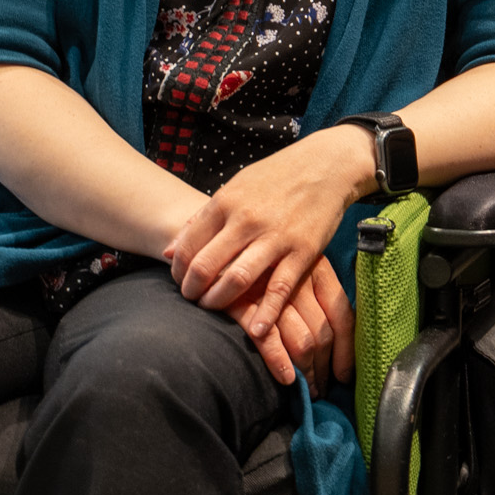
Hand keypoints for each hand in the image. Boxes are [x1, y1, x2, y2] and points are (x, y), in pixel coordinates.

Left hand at [166, 125, 369, 339]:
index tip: (180, 281)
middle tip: (192, 299)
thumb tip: (167, 251)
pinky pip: (280, 288)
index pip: (187, 246)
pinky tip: (256, 329)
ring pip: (237, 279)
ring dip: (218, 301)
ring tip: (213, 308)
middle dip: (192, 291)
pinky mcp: (303, 250)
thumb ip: (201, 219)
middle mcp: (247, 219)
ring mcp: (276, 236)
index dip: (177, 271)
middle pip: (205, 266)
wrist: (326, 164)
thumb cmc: (276, 177)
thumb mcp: (235, 188)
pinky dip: (266, 312)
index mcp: (226, 202)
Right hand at [228, 257, 355, 386]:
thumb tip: (332, 346)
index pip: (342, 315)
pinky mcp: (243, 301)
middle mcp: (300, 276)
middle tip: (319, 390)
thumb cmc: (259, 265)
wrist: (212, 246)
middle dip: (324, 368)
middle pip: (323, 332)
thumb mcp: (292, 271)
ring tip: (305, 390)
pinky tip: (285, 378)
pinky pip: (269, 338)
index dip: (346, 350)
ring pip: (302, 339)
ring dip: (307, 371)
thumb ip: (312, 300)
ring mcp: (271, 290)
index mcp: (318, 267)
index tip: (344, 376)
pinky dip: (279, 361)